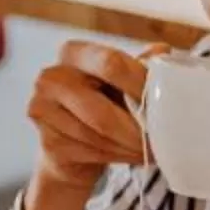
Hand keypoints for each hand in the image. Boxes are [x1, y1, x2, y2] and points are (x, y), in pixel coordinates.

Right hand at [25, 40, 154, 209]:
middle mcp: (50, 78)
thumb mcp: (121, 82)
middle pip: (103, 110)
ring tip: (148, 148)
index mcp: (72, 53)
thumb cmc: (102, 107)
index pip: (111, 64)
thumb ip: (138, 66)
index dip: (141, 86)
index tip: (165, 103)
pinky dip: (118, 156)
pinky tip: (130, 155)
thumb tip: (161, 52)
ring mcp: (43, 110)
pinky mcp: (48, 142)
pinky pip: (92, 152)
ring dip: (130, 146)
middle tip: (159, 139)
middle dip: (136, 129)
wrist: (71, 150)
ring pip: (99, 135)